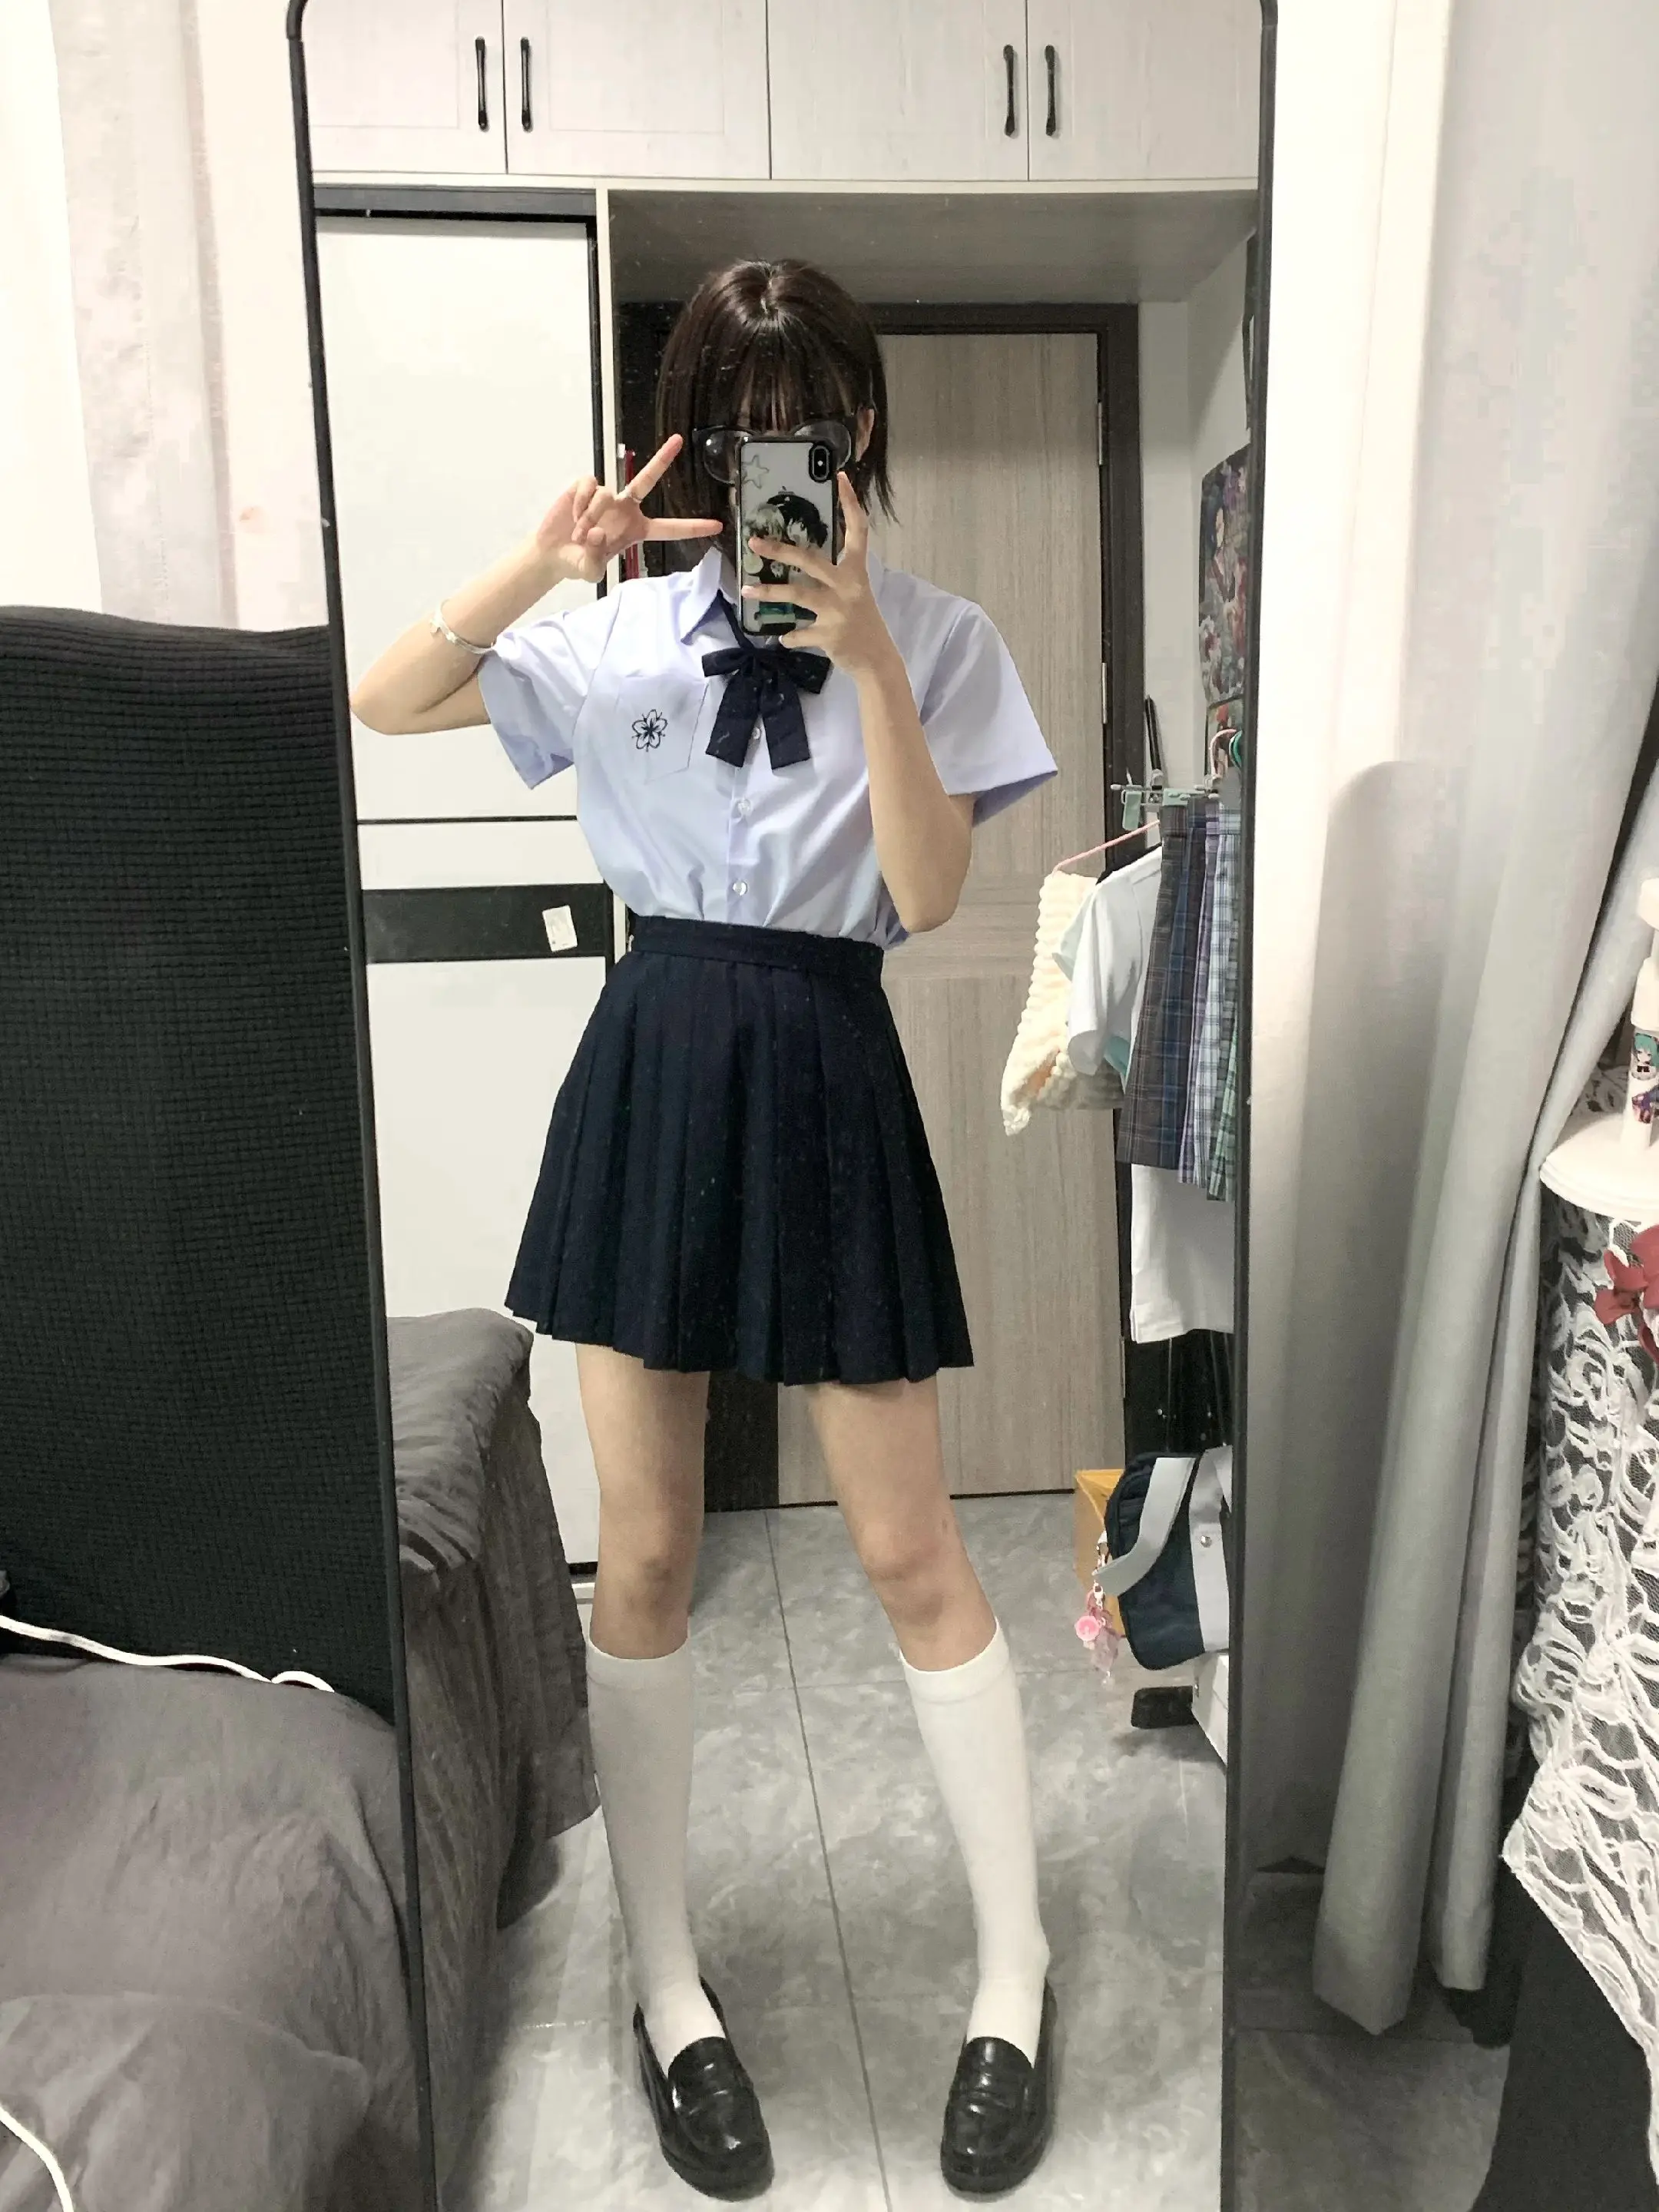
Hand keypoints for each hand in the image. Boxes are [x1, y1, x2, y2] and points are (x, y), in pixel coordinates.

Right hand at [535, 435, 721, 584]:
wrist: (552, 553)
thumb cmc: (578, 562)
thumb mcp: (590, 571)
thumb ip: (595, 559)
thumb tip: (597, 532)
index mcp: (637, 530)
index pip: (669, 528)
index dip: (692, 527)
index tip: (717, 526)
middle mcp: (626, 508)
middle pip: (647, 480)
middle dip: (662, 459)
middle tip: (679, 440)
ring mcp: (607, 495)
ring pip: (605, 495)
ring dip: (589, 516)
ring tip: (579, 533)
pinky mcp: (586, 486)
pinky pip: (589, 486)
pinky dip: (579, 503)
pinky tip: (572, 515)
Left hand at [741, 474, 897, 680]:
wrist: (877, 660)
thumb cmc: (864, 622)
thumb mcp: (857, 592)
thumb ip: (835, 576)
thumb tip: (803, 561)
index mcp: (857, 571)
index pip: (858, 530)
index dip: (850, 503)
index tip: (839, 477)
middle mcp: (847, 586)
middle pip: (810, 560)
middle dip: (780, 550)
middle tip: (754, 542)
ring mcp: (837, 610)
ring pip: (796, 595)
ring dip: (769, 594)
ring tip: (747, 592)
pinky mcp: (828, 635)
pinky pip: (798, 633)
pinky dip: (789, 636)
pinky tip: (783, 637)